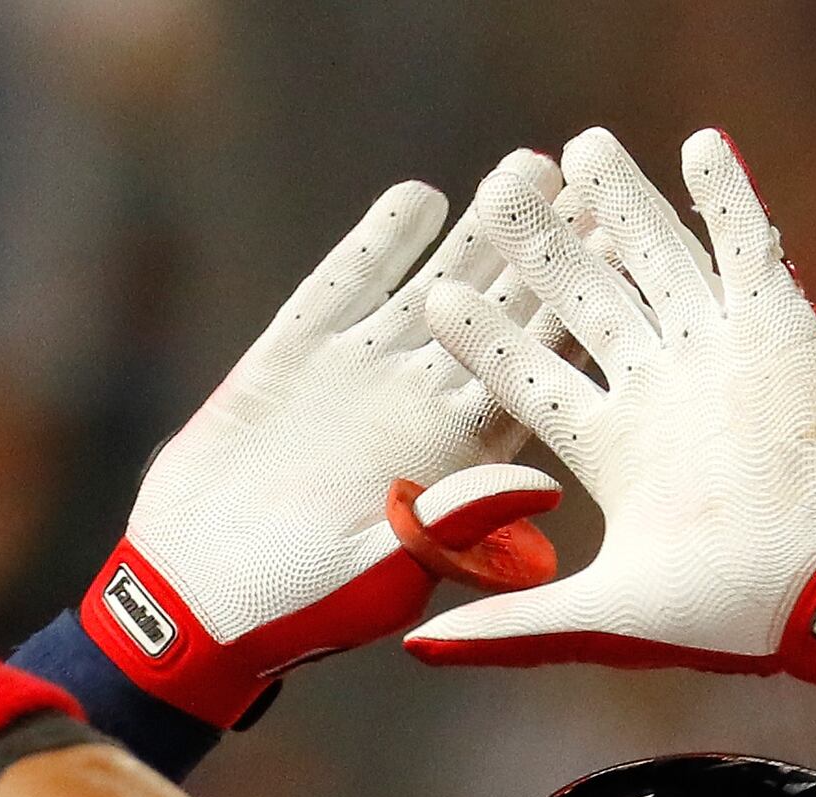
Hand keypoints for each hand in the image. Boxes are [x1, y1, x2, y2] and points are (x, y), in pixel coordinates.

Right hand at [84, 180, 563, 725]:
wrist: (191, 596)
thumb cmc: (296, 608)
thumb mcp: (384, 573)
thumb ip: (455, 524)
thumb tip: (544, 488)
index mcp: (458, 458)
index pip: (534, 370)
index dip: (576, 314)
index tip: (624, 262)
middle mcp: (418, 404)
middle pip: (499, 311)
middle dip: (545, 249)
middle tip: (597, 184)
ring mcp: (358, 373)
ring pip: (433, 283)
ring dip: (479, 230)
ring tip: (528, 168)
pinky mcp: (292, 355)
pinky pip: (343, 286)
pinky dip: (378, 245)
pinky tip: (418, 199)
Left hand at [404, 130, 815, 686]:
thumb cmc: (728, 613)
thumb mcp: (601, 619)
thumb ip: (508, 620)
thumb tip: (414, 649)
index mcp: (611, 447)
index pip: (531, 375)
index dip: (487, 336)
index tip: (438, 294)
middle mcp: (658, 390)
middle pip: (586, 297)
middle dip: (541, 243)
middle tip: (497, 184)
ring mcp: (718, 353)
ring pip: (657, 258)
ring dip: (622, 201)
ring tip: (579, 148)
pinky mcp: (781, 328)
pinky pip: (751, 247)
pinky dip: (729, 196)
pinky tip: (699, 144)